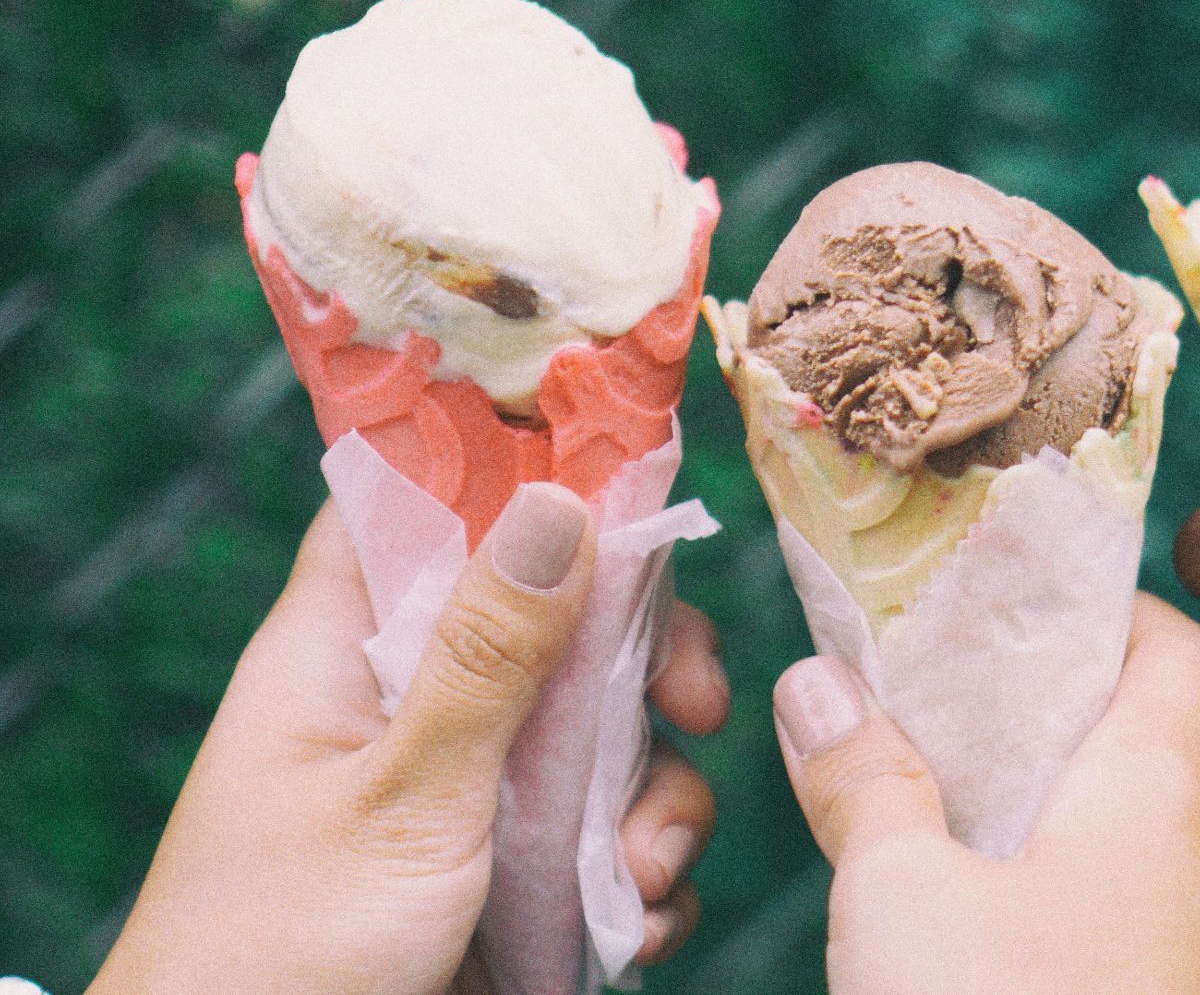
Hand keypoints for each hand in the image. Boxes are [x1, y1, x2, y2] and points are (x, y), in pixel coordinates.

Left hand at [90, 484, 730, 994]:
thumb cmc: (279, 954)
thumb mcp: (401, 795)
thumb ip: (488, 655)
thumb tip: (561, 499)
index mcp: (345, 650)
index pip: (428, 504)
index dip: (524, 476)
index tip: (632, 491)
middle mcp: (412, 702)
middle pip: (558, 617)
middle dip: (646, 664)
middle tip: (697, 706)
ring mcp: (469, 787)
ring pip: (606, 734)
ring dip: (656, 799)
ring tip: (641, 878)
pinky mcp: (512, 870)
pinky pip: (610, 834)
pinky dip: (641, 875)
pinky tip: (634, 925)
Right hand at [774, 594, 1199, 994]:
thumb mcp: (899, 895)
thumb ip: (865, 777)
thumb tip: (821, 683)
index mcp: (1160, 794)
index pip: (1179, 647)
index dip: (1110, 604)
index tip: (1025, 593)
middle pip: (1149, 739)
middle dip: (1050, 707)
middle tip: (951, 688)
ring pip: (1131, 838)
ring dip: (1046, 804)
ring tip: (941, 790)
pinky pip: (1124, 917)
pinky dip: (1058, 884)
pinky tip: (974, 909)